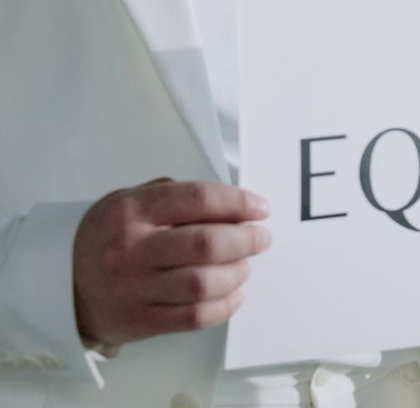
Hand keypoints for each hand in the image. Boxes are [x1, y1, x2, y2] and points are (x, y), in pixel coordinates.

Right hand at [72, 179, 271, 347]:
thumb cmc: (109, 237)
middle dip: (246, 240)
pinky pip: (195, 317)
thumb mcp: (130, 202)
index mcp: (132, 212)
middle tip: (261, 238)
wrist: (61, 284)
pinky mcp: (139, 321)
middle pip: (206, 244)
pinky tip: (234, 294)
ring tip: (244, 266)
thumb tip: (231, 201)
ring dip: (237, 273)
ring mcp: (133, 288)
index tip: (260, 209)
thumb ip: (176, 196)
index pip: (198, 200)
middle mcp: (131, 250)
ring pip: (204, 283)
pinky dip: (225, 306)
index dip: (238, 202)